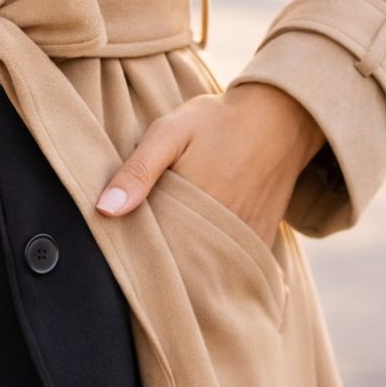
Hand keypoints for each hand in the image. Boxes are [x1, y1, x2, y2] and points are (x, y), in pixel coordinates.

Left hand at [95, 82, 326, 250]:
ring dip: (188, 268)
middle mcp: (220, 230)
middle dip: (161, 263)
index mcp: (191, 207)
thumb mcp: (169, 133)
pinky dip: (216, 265)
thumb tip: (105, 210)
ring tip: (172, 256)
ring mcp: (243, 238)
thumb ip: (137, 171)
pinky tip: (200, 253)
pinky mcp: (261, 239)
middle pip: (179, 266)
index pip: (153, 250)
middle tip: (144, 254)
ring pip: (206, 270)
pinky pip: (234, 265)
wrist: (281, 117)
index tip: (125, 249)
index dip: (135, 251)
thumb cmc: (217, 122)